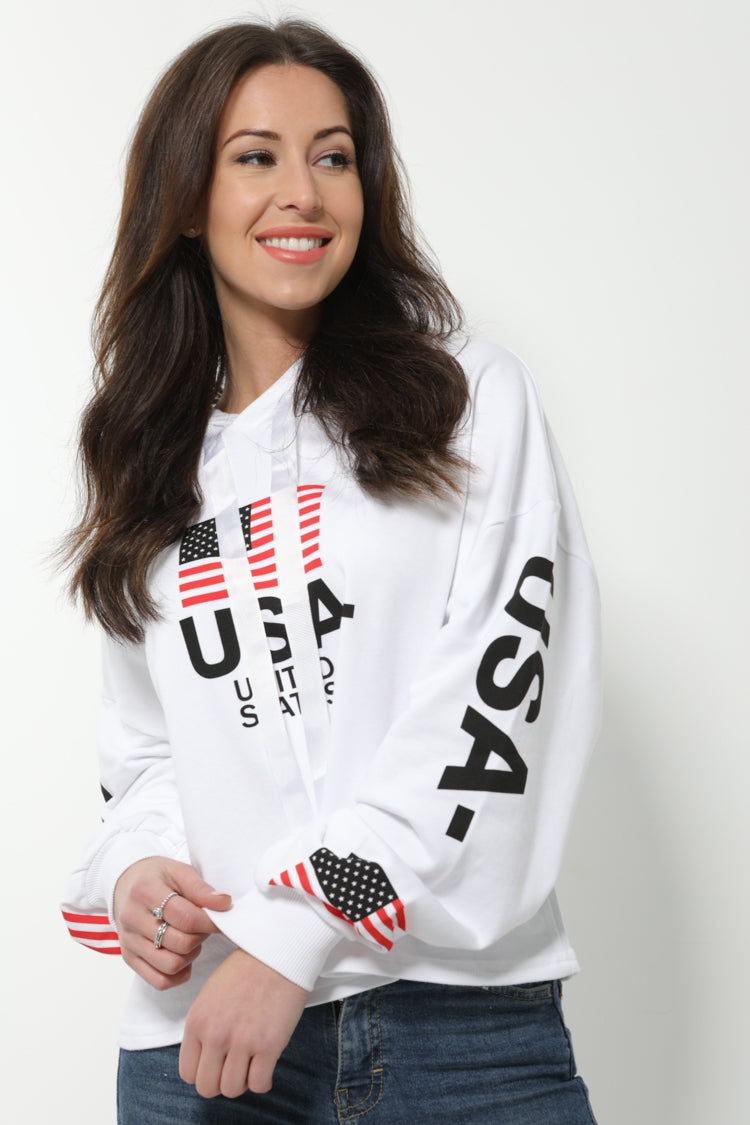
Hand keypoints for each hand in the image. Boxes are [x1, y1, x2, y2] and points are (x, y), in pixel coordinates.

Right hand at [113, 857, 231, 990]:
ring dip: (190, 956)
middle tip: (202, 925)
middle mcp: (132, 918)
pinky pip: (159, 981)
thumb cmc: (156, 876)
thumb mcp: (178, 870)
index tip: (220, 917)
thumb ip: (200, 888)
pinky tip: (182, 956)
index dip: (210, 922)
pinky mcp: (129, 957)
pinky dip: (178, 974)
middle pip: (180, 943)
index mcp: (145, 891)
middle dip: (201, 936)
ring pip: (171, 965)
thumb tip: (224, 904)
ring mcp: (128, 941)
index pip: (186, 918)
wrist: (125, 884)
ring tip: (191, 938)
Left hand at [179, 950, 308, 1097]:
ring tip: (251, 1064)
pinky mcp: (269, 1045)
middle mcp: (215, 1034)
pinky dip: (262, 1080)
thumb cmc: (246, 969)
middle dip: (220, 1082)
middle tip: (234, 1068)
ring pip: (233, 1090)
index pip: (187, 1073)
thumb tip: (205, 1058)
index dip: (203, 1073)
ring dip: (243, 1082)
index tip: (216, 1065)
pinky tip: (265, 1064)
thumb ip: (203, 1026)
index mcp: (197, 1021)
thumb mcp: (210, 994)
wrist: (277, 951)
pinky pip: (260, 1084)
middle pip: (208, 1087)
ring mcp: (242, 1041)